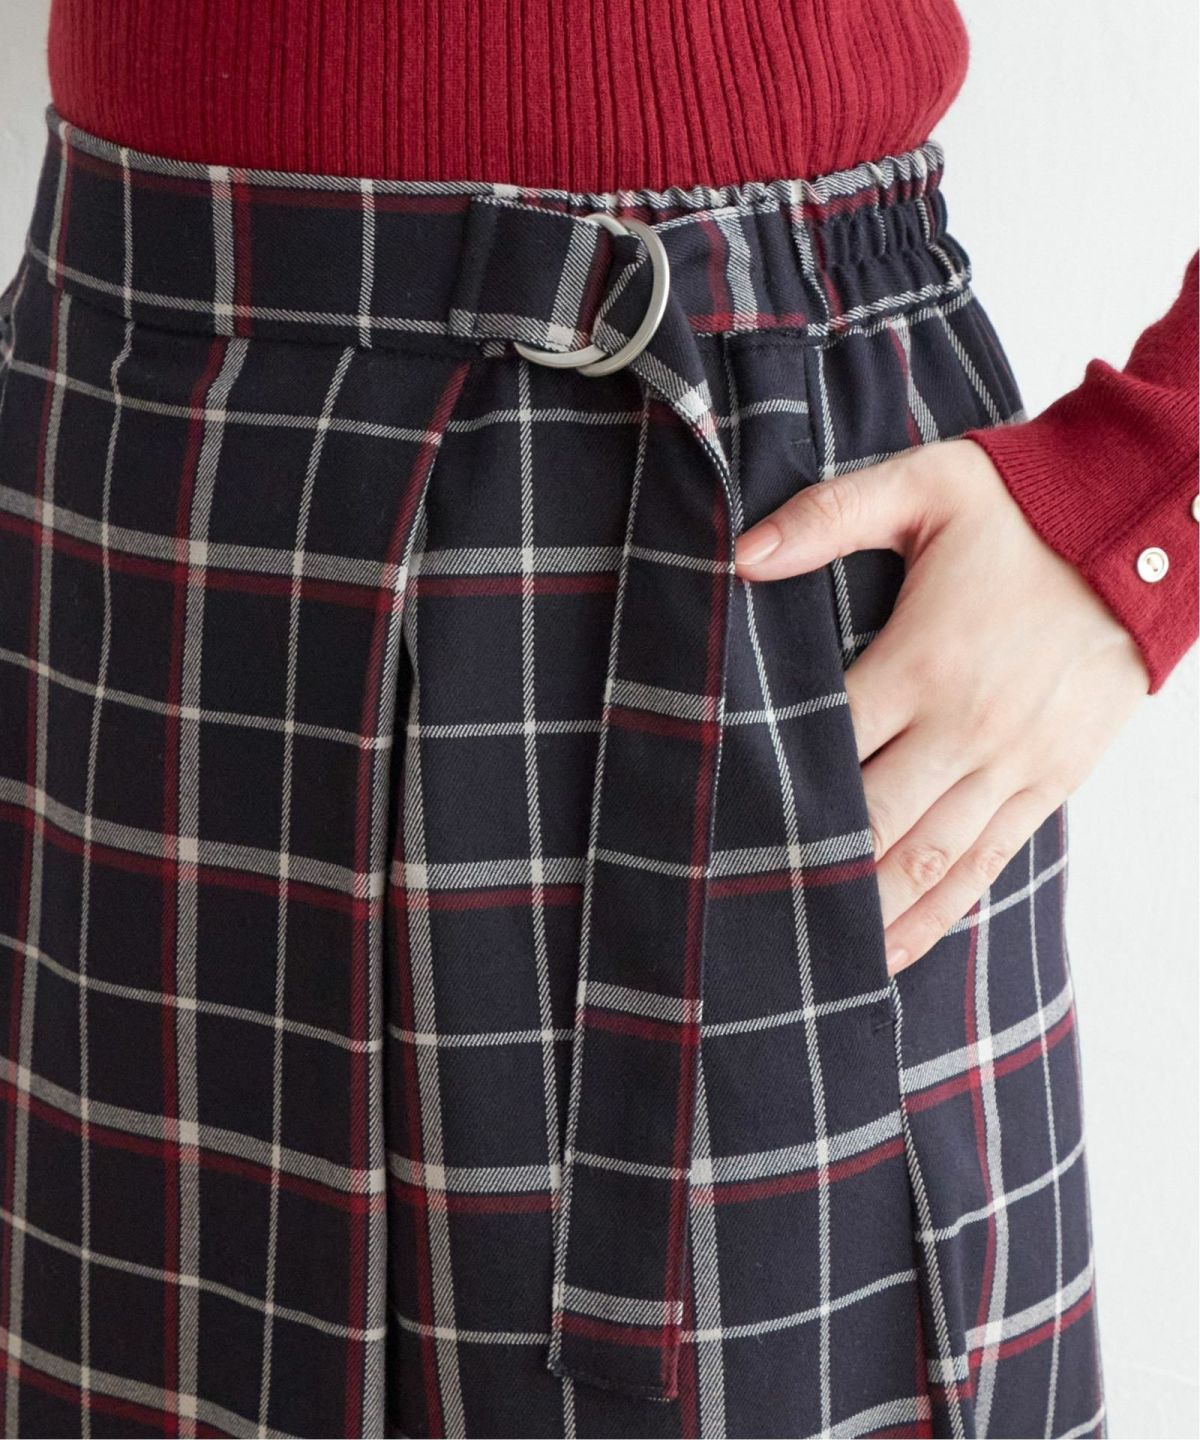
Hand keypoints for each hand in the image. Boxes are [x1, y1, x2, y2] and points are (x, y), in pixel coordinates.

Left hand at [734, 438, 1149, 974]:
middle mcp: (966, 726)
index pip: (829, 744)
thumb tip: (740, 554)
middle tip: (749, 914)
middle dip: (811, 867)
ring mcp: (1014, 763)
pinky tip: (899, 946)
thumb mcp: (923, 487)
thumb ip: (826, 518)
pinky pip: (988, 861)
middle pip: (871, 819)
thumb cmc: (1025, 508)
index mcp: (923, 661)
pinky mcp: (1050, 781)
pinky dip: (940, 910)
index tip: (718, 826)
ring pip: (928, 858)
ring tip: (815, 960)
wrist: (1145, 530)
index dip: (772, 786)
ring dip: (871, 912)